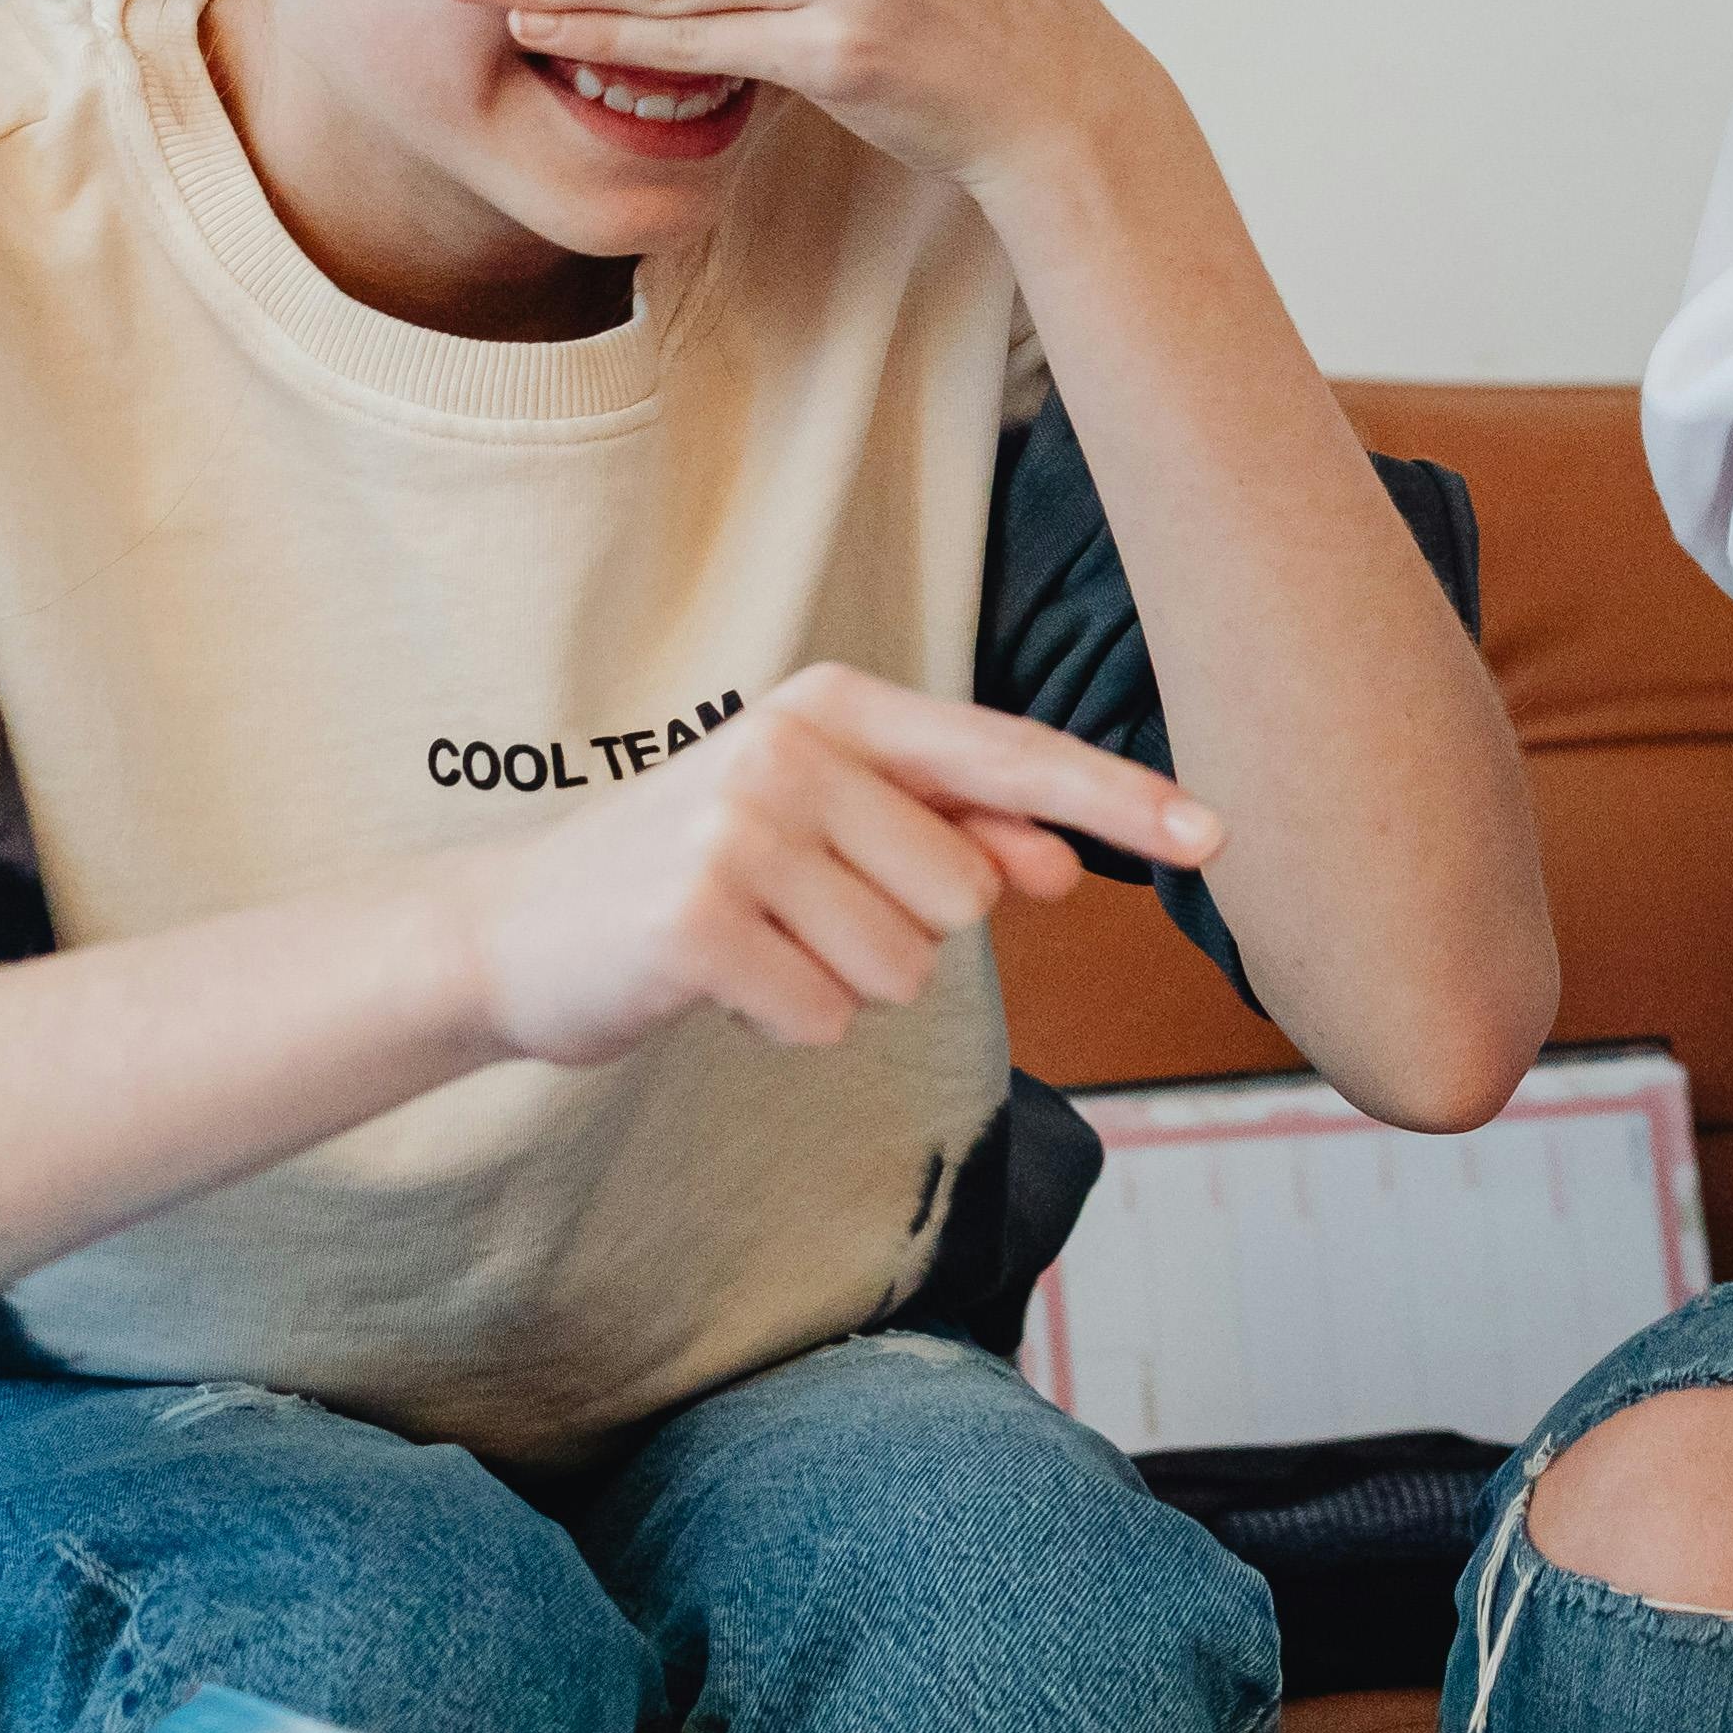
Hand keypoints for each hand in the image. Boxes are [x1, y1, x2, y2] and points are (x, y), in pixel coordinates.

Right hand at [462, 665, 1211, 1066]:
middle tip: (796, 915)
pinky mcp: (699, 922)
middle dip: (900, 934)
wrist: (515, 934)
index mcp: (831, 708)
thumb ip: (945, 831)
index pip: (1007, 756)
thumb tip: (1060, 863)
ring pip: (905, 966)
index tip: (1216, 836)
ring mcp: (739, 831)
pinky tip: (719, 985)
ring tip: (756, 946)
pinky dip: (786, 1024)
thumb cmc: (697, 879)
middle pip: (965, 895)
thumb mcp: (821, 828)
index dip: (1118, 801)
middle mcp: (788, 749)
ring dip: (839, 982)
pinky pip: (829, 1016)